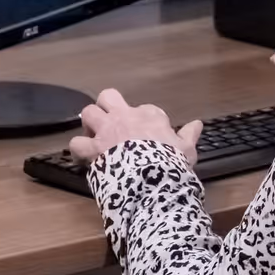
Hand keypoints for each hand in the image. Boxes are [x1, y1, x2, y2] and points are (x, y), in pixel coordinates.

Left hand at [68, 88, 200, 166]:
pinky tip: (84, 156)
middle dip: (106, 107)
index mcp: (150, 115)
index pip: (143, 109)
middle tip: (109, 123)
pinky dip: (78, 148)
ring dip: (89, 124)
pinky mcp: (92, 147)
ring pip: (88, 112)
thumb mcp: (186, 148)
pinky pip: (76, 142)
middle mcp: (125, 116)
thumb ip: (189, 135)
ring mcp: (106, 130)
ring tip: (94, 137)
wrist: (151, 178)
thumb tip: (198, 124)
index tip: (146, 136)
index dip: (142, 121)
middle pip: (108, 97)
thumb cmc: (171, 161)